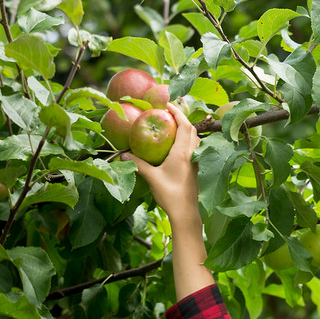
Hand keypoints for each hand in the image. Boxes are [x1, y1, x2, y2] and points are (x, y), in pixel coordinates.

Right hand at [121, 102, 199, 222]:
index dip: (177, 112)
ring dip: (186, 130)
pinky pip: (194, 150)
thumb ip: (138, 164)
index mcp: (182, 153)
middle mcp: (192, 155)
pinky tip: (177, 146)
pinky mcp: (196, 171)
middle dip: (182, 118)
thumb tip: (123, 154)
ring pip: (195, 140)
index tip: (167, 104)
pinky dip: (187, 142)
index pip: (184, 125)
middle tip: (169, 113)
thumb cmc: (170, 195)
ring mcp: (196, 163)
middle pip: (192, 130)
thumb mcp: (151, 178)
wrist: (185, 214)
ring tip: (173, 127)